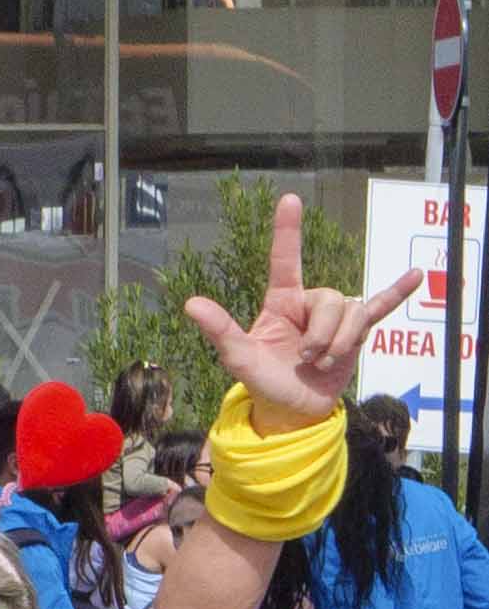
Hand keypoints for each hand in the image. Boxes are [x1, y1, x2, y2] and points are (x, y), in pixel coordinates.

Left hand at [190, 192, 422, 435]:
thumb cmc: (263, 380)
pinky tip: (417, 275)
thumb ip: (220, 329)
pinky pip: (379, 307)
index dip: (287, 231)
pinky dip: (397, 292)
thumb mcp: (238, 357)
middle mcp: (310, 303)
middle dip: (322, 334)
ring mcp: (336, 317)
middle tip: (307, 359)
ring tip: (323, 363)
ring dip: (340, 343)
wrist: (291, 409)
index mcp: (281, 303)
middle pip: (331, 298)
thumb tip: (191, 303)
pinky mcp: (356, 332)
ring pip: (352, 312)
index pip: (285, 261)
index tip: (289, 199)